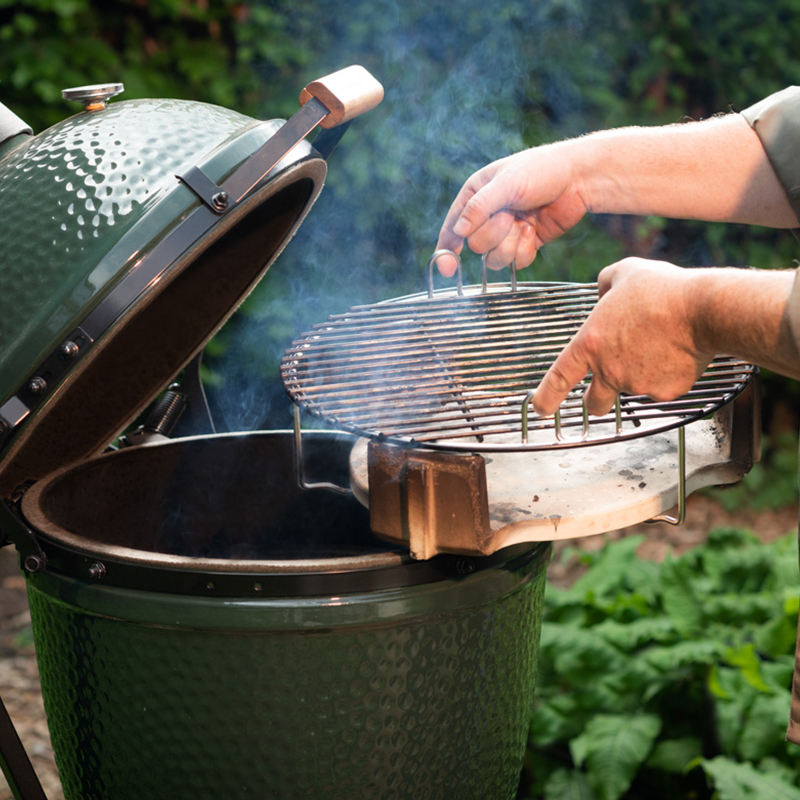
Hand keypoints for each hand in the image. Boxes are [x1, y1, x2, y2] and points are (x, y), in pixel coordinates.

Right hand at [435, 144, 588, 275]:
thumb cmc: (540, 170)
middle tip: (510, 216)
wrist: (577, 179)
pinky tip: (534, 231)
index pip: (452, 228)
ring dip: (510, 244)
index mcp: (474, 196)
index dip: (446, 250)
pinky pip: (515, 262)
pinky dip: (525, 250)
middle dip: (494, 234)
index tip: (447, 268)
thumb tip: (458, 231)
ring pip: (494, 259)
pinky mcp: (523, 243)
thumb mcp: (507, 183)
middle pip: (475, 245)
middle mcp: (486, 216)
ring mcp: (506, 232)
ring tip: (525, 223)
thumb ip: (480, 207)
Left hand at [532, 258, 714, 416]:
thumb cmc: (664, 291)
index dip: (545, 398)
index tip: (540, 408)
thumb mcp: (623, 272)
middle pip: (594, 404)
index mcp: (591, 344)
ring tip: (659, 345)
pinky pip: (662, 388)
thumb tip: (603, 295)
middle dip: (596, 401)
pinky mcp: (665, 392)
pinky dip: (667, 376)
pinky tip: (677, 353)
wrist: (705, 310)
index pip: (558, 379)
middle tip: (604, 391)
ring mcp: (637, 384)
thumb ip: (605, 284)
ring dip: (639, 375)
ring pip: (633, 388)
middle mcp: (610, 369)